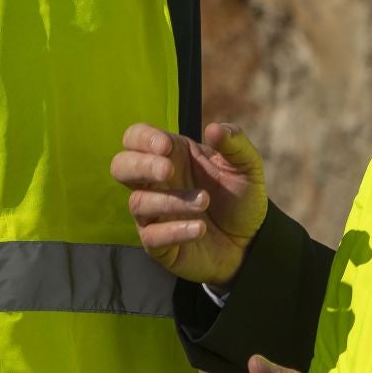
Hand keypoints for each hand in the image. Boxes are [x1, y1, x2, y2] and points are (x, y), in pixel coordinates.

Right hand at [112, 121, 268, 284]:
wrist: (251, 242)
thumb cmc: (240, 198)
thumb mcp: (246, 166)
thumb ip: (234, 143)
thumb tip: (213, 129)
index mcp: (171, 155)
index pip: (136, 137)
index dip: (144, 138)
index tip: (166, 147)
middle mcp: (155, 182)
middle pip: (120, 166)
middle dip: (139, 165)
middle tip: (168, 171)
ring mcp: (154, 214)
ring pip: (138, 202)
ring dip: (169, 200)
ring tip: (204, 201)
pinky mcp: (158, 243)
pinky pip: (152, 236)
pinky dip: (173, 231)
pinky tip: (199, 228)